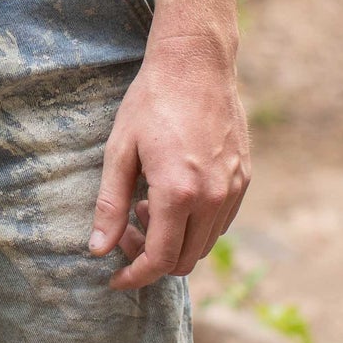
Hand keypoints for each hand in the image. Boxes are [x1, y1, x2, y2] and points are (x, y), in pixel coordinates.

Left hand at [87, 33, 248, 289]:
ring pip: (205, 244)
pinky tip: (174, 198)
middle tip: (126, 231)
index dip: (135, 277)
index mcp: (178, 193)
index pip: (159, 259)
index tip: (116, 279)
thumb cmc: (151, 102)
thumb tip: (98, 250)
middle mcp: (212, 198)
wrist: (196, 64)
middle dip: (151, 258)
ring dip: (174, 241)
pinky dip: (196, 225)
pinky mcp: (244, 178)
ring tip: (146, 207)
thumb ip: (110, 204)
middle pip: (184, 260)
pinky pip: (221, 222)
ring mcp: (233, 189)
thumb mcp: (119, 150)